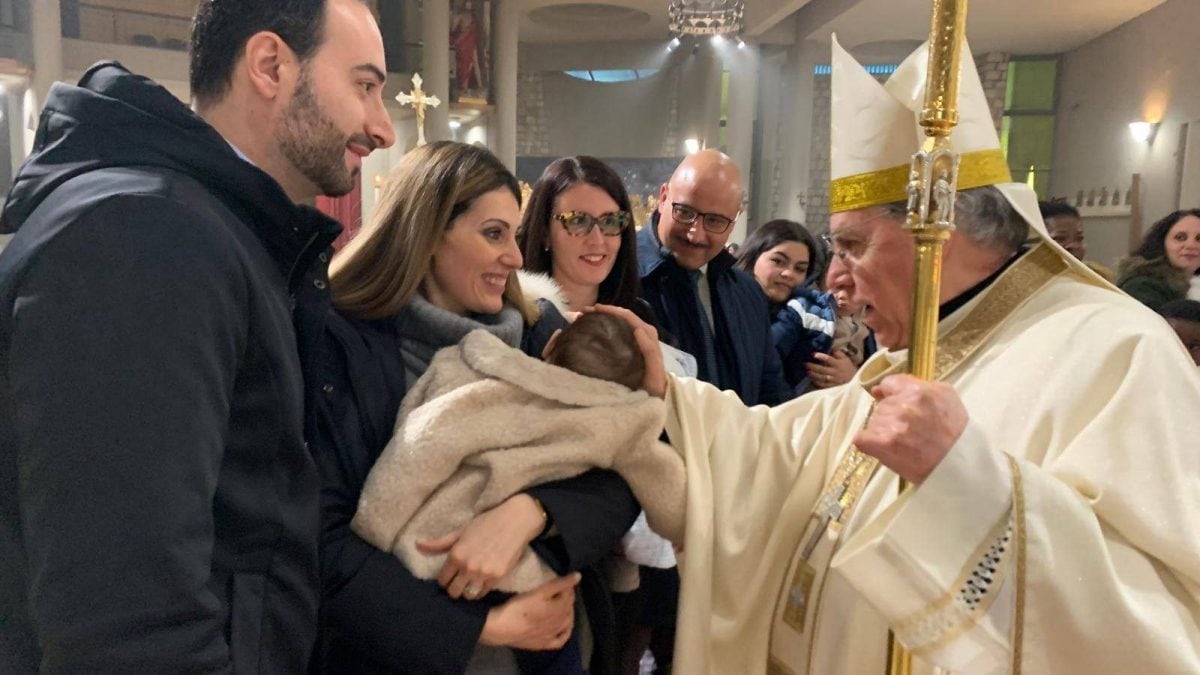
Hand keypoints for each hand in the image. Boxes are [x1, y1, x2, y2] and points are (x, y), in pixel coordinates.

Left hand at [416, 493, 545, 599]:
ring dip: (467, 591)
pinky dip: (480, 590)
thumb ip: (439, 543)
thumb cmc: (486, 523)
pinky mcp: (497, 577)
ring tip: (469, 583)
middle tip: (458, 581)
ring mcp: (483, 573)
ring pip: (468, 596)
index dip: (444, 579)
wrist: (515, 521)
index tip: (449, 576)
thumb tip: (417, 545)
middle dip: (454, 587)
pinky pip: (483, 593)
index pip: (442, 580)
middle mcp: (468, 566)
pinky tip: (481, 582)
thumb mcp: (461, 531)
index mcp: (456, 554)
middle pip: (453, 592)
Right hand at [479, 573, 580, 649]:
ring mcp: (552, 634)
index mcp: (559, 609)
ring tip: (562, 605)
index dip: (568, 585)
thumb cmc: (519, 607)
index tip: (562, 579)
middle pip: (568, 608)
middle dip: (568, 598)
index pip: (569, 595)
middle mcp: (558, 622)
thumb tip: (579, 576)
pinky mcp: (543, 644)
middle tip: (561, 590)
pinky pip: (560, 640)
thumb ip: (558, 584)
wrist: (502, 629)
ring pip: (567, 622)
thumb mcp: (539, 592)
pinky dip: (565, 633)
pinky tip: (563, 628)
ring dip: (568, 612)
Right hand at [585, 304, 665, 397]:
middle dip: (603, 311)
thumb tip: (637, 330)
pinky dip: (604, 327)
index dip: (611, 310)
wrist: (655, 395)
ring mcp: (634, 339)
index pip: (627, 316)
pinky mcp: (629, 346)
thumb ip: (649, 350)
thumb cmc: (655, 382)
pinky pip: (616, 331)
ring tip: (583, 318)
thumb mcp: (654, 368)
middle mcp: (641, 333)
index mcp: (647, 334)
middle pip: (620, 316)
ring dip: (602, 318)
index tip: (594, 309)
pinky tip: (592, 330)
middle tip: (583, 312)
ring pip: (617, 322)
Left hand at [806, 350, 855, 387]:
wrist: (856, 382)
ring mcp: (833, 380)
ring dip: (813, 375)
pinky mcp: (832, 387)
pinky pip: (823, 385)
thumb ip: (839, 354)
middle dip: (813, 366)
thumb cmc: (850, 369)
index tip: (814, 354)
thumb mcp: (846, 359)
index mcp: (838, 364)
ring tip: (807, 372)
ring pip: (821, 377)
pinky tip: (812, 380)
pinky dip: (817, 382)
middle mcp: (835, 372)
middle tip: (805, 364)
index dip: (821, 356)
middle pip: (822, 369)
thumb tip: (831, 349)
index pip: (828, 359)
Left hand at [853, 375, 967, 483]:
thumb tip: (882, 387)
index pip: (889, 384)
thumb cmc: (955, 431)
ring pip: (873, 422)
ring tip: (905, 443)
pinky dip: (869, 443)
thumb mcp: (945, 396)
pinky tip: (884, 449)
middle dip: (892, 416)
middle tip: (911, 432)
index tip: (897, 405)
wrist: (958, 465)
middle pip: (882, 405)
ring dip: (883, 431)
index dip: (892, 395)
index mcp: (918, 390)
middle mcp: (903, 405)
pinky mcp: (882, 444)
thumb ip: (916, 384)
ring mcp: (891, 425)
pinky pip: (861, 438)